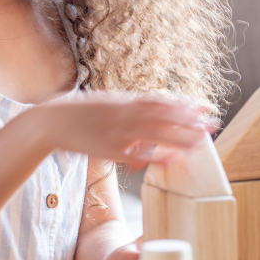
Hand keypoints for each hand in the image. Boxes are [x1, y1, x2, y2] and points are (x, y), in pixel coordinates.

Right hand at [32, 92, 215, 169]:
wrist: (47, 122)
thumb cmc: (73, 114)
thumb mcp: (101, 103)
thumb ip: (123, 109)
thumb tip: (141, 114)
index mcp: (121, 100)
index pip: (159, 100)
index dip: (182, 103)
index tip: (201, 105)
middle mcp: (123, 113)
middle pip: (164, 116)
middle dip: (190, 120)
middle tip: (212, 124)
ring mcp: (117, 131)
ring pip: (156, 133)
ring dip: (181, 137)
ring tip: (201, 142)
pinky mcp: (110, 149)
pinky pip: (139, 153)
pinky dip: (158, 156)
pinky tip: (174, 159)